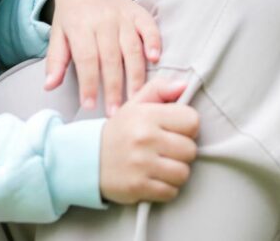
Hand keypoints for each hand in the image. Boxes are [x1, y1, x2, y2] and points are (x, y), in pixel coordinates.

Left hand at [45, 0, 161, 115]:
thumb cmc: (71, 14)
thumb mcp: (57, 34)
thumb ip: (56, 60)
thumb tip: (49, 86)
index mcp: (80, 26)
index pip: (86, 59)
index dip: (88, 84)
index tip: (90, 106)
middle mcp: (103, 21)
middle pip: (110, 58)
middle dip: (114, 87)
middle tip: (117, 112)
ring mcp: (123, 16)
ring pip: (132, 47)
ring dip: (136, 74)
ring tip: (137, 98)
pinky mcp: (138, 12)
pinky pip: (149, 26)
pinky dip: (154, 41)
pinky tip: (155, 59)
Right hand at [99, 79, 199, 204]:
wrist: (87, 158)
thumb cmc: (119, 130)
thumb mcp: (135, 104)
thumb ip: (160, 89)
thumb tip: (184, 86)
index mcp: (147, 115)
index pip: (191, 121)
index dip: (187, 127)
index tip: (175, 131)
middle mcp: (145, 138)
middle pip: (190, 150)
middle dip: (182, 152)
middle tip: (166, 150)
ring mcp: (141, 164)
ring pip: (183, 173)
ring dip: (175, 172)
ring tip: (161, 166)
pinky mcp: (138, 186)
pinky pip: (171, 192)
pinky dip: (166, 189)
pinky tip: (154, 179)